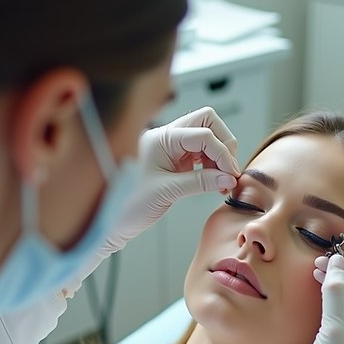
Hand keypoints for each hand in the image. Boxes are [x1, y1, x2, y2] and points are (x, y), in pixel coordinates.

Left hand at [104, 107, 239, 252]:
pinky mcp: (175, 159)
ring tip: (222, 182)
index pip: (204, 134)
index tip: (230, 175)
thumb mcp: (168, 192)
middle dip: (224, 144)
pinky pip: (202, 152)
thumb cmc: (129, 205)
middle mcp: (166, 137)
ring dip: (220, 156)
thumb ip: (201, 182)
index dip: (222, 154)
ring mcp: (171, 147)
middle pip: (208, 122)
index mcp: (161, 138)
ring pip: (207, 136)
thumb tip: (229, 177)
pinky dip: (213, 164)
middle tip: (229, 171)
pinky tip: (214, 181)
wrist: (113, 221)